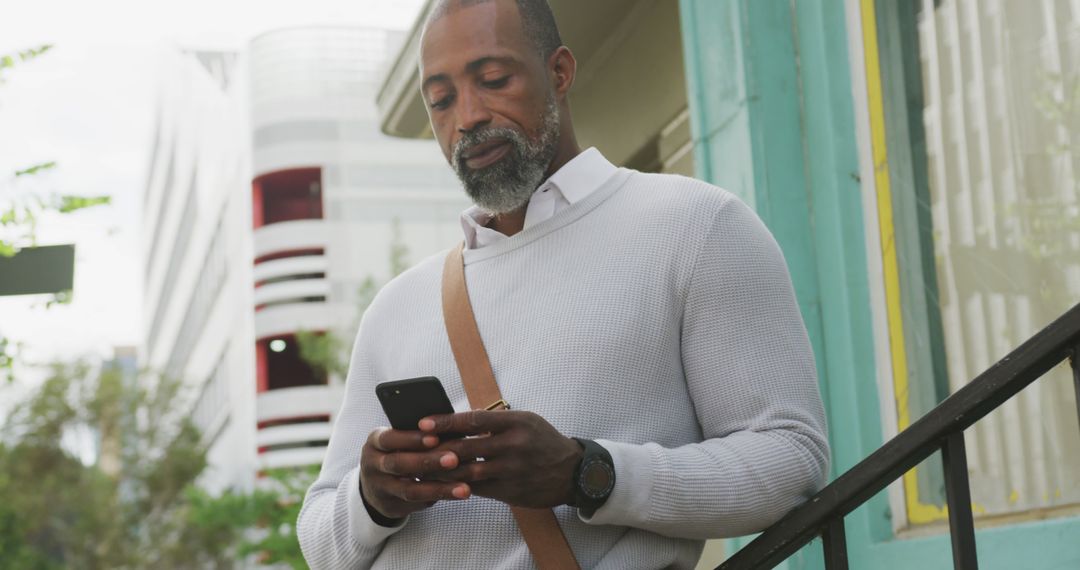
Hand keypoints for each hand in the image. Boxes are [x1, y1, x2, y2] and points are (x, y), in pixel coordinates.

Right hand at [359, 426, 471, 519]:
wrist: (375, 485)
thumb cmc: (396, 452)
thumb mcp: (397, 440)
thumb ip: (417, 434)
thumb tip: (452, 427)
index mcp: (375, 443)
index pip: (390, 438)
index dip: (412, 439)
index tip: (436, 437)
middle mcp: (373, 466)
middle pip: (399, 464)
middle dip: (427, 462)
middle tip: (454, 459)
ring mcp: (380, 489)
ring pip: (410, 491)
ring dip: (439, 489)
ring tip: (464, 488)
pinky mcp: (391, 507)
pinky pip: (417, 504)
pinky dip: (438, 498)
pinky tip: (457, 494)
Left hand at [419, 410, 582, 508]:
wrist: (573, 472)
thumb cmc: (543, 441)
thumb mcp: (526, 421)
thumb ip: (496, 421)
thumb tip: (460, 420)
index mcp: (516, 423)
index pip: (473, 419)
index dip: (445, 422)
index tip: (424, 424)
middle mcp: (514, 445)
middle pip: (466, 447)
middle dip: (438, 449)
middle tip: (417, 448)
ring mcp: (512, 470)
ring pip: (468, 472)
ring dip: (444, 471)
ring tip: (424, 468)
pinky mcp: (511, 491)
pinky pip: (478, 489)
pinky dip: (459, 485)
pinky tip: (445, 483)